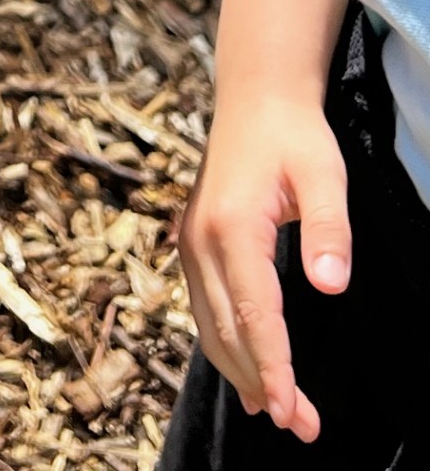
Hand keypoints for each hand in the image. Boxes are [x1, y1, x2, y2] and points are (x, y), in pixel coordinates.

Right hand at [179, 91, 350, 441]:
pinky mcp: (194, 243)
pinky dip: (225, 345)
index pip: (255, 313)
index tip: (291, 411)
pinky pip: (205, 308)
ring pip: (211, 325)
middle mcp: (201, 239)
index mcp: (231, 225)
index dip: (274, 367)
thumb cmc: (293, 134)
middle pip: (229, 329)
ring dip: (243, 371)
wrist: (254, 97)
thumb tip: (333, 285)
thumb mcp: (324, 174)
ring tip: (280, 412)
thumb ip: (329, 230)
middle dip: (263, 382)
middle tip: (302, 426)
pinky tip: (246, 375)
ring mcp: (191, 242)